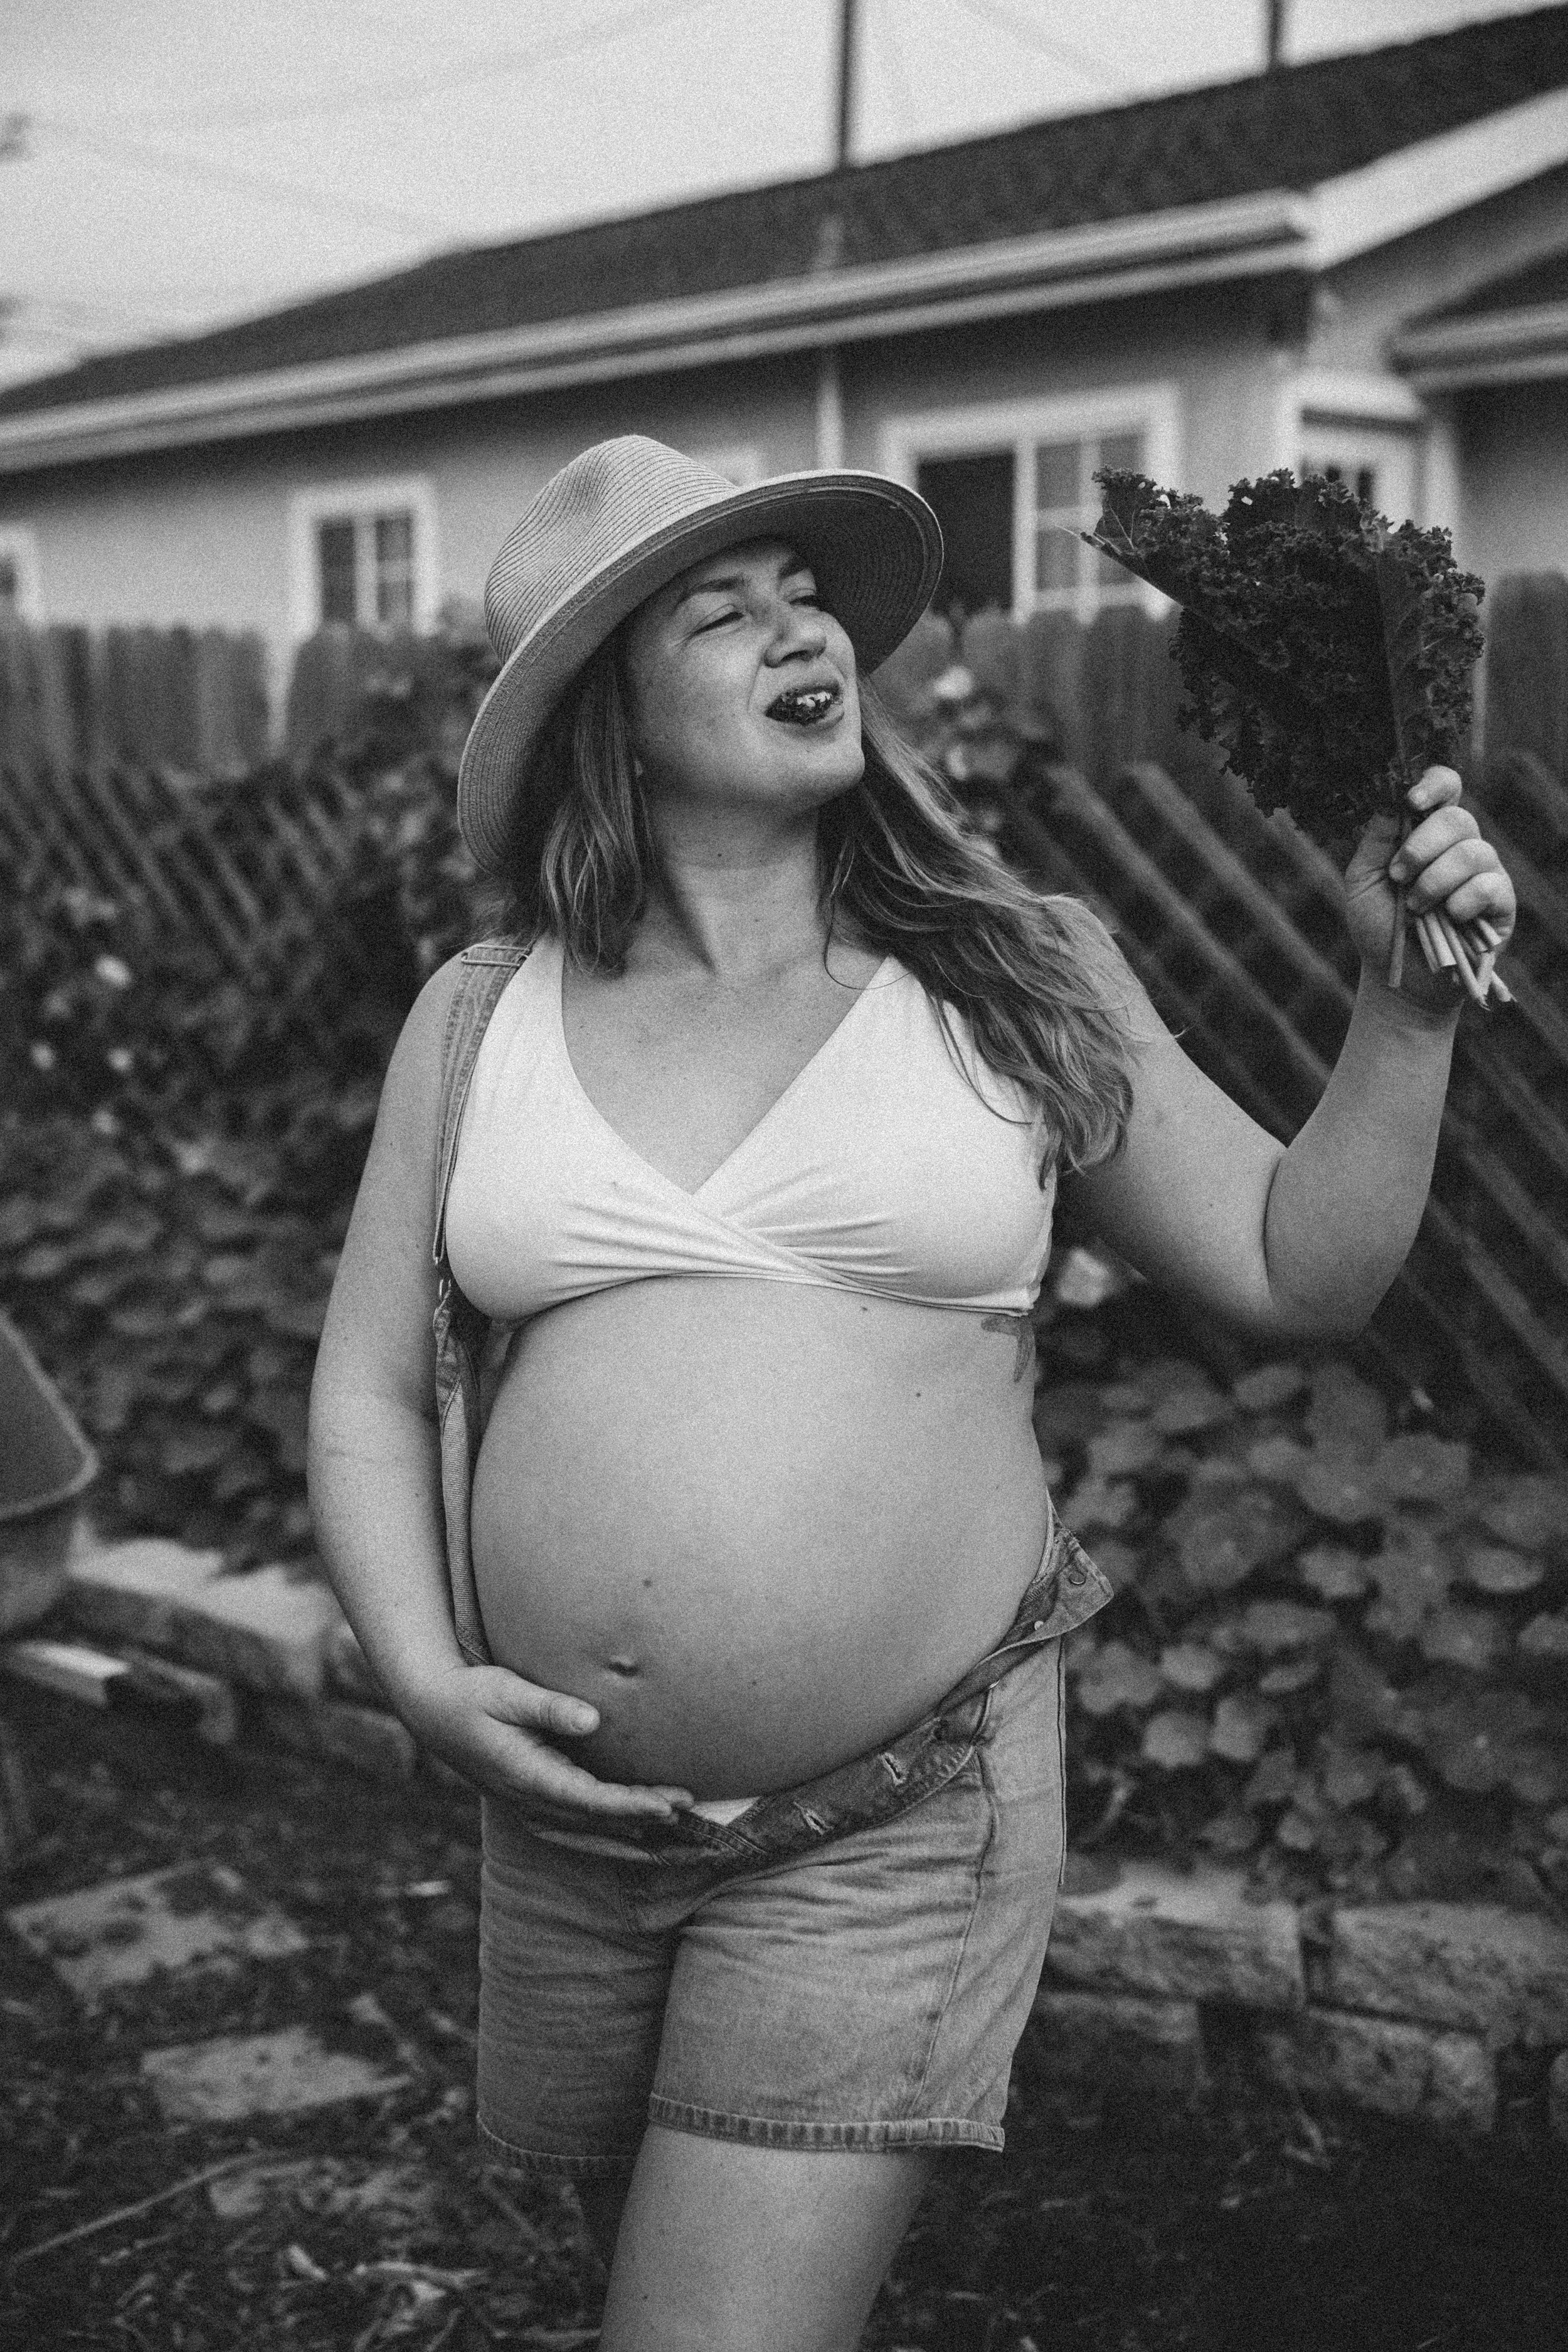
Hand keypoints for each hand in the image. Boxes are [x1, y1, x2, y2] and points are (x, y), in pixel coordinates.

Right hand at [402, 1660, 693, 1823]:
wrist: (434, 1713)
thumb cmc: (473, 1695)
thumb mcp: (507, 1691)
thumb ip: (549, 1706)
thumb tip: (592, 1720)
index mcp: (527, 1776)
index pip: (590, 1800)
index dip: (632, 1805)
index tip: (668, 1803)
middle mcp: (529, 1800)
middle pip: (595, 1818)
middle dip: (642, 1815)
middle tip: (688, 1804)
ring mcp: (527, 1805)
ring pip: (587, 1827)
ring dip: (629, 1825)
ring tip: (674, 1818)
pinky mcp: (529, 1800)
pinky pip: (575, 1822)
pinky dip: (606, 1827)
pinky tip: (633, 1826)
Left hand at [1343, 767, 1515, 1009]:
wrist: (1398, 978)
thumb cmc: (1379, 926)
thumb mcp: (1363, 881)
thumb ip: (1376, 840)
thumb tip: (1389, 799)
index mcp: (1428, 832)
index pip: (1446, 788)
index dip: (1433, 784)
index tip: (1410, 800)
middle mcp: (1460, 846)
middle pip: (1458, 818)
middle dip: (1421, 846)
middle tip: (1399, 877)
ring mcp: (1484, 872)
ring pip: (1472, 852)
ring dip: (1434, 881)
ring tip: (1414, 909)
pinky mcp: (1501, 903)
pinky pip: (1489, 885)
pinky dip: (1461, 901)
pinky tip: (1447, 918)